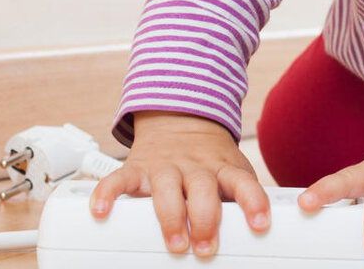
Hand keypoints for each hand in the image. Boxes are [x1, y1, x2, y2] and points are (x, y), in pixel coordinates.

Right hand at [88, 111, 269, 257]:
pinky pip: (119, 179)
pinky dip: (108, 194)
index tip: (260, 224)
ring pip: (166, 189)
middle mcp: (196, 167)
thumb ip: (238, 199)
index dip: (254, 203)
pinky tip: (103, 211)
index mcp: (223, 169)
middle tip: (207, 246)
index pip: (244, 183)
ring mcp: (165, 167)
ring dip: (171, 217)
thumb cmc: (210, 159)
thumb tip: (254, 235)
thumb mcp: (231, 172)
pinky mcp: (136, 168)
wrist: (181, 118)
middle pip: (204, 190)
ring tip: (175, 242)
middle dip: (206, 220)